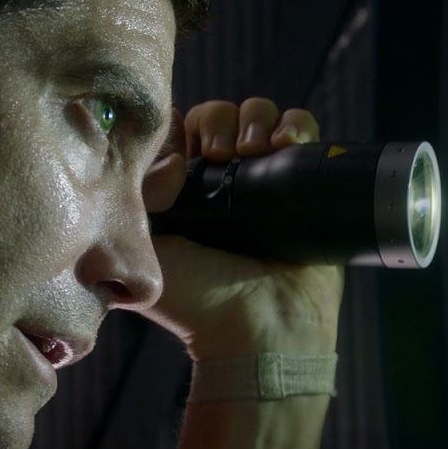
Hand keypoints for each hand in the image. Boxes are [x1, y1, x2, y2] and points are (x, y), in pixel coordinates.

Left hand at [138, 98, 344, 361]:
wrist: (258, 332)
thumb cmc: (198, 303)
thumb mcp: (149, 250)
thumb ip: (141, 198)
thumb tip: (171, 155)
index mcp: (183, 192)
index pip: (180, 129)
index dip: (183, 127)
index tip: (189, 149)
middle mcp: (224, 181)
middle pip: (221, 115)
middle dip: (220, 121)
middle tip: (221, 152)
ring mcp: (267, 180)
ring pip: (260, 116)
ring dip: (256, 118)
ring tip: (255, 149)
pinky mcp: (306, 182)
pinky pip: (304, 132)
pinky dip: (297, 124)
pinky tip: (288, 143)